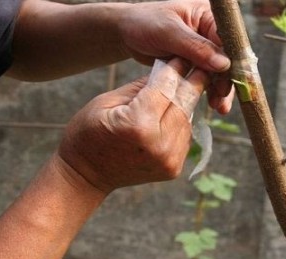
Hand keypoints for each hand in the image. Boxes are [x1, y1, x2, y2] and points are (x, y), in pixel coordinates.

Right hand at [57, 58, 207, 192]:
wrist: (86, 176)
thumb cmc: (88, 134)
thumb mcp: (107, 102)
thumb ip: (141, 86)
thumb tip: (168, 70)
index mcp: (139, 125)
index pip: (166, 88)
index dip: (176, 69)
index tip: (183, 56)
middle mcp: (160, 145)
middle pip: (184, 104)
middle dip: (192, 82)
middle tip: (199, 65)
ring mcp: (169, 160)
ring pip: (188, 119)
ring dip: (188, 102)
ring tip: (188, 85)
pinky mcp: (174, 169)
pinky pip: (185, 136)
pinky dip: (182, 122)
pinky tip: (175, 111)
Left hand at [118, 0, 233, 113]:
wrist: (126, 34)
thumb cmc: (144, 24)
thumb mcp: (169, 32)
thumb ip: (196, 47)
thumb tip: (224, 64)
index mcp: (207, 16)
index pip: (228, 39)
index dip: (233, 61)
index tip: (230, 81)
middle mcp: (209, 31)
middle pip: (227, 58)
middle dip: (227, 80)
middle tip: (222, 99)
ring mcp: (203, 49)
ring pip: (220, 71)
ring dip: (221, 89)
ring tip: (220, 107)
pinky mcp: (196, 63)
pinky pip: (208, 78)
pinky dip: (211, 91)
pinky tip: (213, 104)